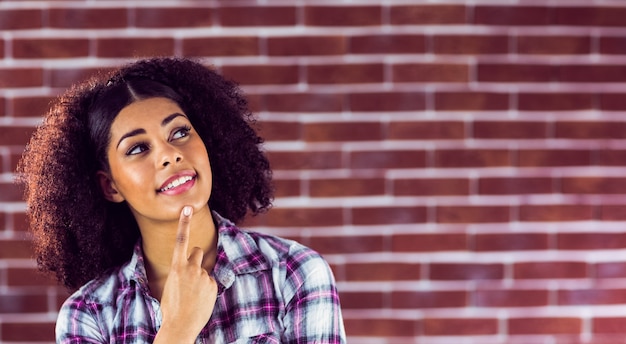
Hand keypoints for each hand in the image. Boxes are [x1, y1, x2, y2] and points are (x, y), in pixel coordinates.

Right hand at [155, 206, 217, 341]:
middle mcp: (191, 268)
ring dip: (200, 279)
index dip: (184, 223)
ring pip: (203, 270)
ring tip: (193, 296)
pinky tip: (200, 301)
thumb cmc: (172, 308)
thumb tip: (192, 272)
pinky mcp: (213, 284)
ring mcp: (203, 276)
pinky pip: (210, 282)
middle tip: (191, 274)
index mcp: (176, 267)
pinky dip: (206, 289)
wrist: (180, 325)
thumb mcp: (171, 286)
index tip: (187, 208)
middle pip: (198, 251)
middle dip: (196, 258)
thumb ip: (182, 274)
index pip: (181, 240)